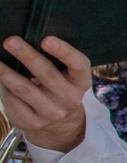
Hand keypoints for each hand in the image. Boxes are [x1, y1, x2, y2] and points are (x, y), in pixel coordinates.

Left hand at [0, 36, 90, 152]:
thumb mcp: (68, 75)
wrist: (62, 123)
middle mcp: (69, 98)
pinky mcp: (33, 122)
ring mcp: (51, 112)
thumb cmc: (60, 87)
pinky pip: (13, 102)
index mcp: (81, 81)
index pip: (78, 65)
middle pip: (47, 75)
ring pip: (25, 89)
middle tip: (11, 41)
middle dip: (28, 57)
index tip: (46, 39)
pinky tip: (0, 78)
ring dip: (7, 73)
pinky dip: (4, 88)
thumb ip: (56, 61)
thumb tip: (26, 42)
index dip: (63, 51)